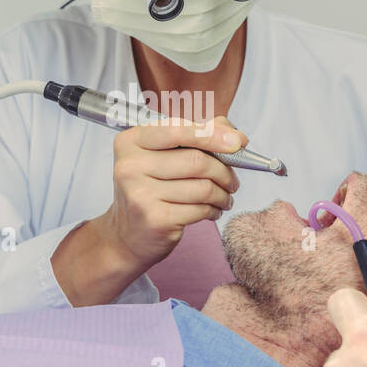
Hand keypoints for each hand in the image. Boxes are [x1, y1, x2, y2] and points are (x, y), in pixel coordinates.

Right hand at [97, 115, 246, 270]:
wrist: (128, 235)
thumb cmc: (150, 190)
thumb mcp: (164, 156)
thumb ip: (197, 137)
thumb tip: (234, 135)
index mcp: (131, 142)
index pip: (178, 130)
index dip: (212, 135)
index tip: (238, 142)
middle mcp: (130, 166)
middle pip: (196, 160)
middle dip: (224, 171)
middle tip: (232, 181)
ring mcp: (140, 194)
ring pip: (203, 187)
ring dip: (222, 194)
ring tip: (224, 198)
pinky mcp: (155, 219)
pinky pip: (200, 209)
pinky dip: (213, 210)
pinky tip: (211, 211)